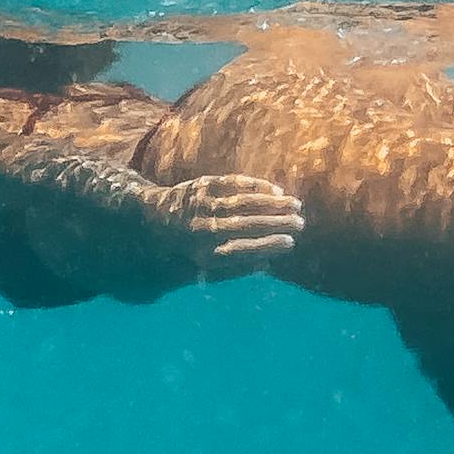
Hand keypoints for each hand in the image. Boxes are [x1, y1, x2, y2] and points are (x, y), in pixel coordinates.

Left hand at [149, 175, 303, 278]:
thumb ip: (234, 269)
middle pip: (245, 225)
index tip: (289, 243)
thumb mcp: (203, 266)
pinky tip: (276, 191)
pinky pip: (234, 184)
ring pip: (243, 202)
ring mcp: (203, 204)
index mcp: (204, 253)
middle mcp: (203, 228)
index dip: (266, 246)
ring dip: (272, 204)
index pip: (241, 250)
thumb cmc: (188, 248)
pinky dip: (257, 186)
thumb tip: (267, 265)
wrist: (153, 218)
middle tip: (300, 223)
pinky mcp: (204, 185)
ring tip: (296, 206)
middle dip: (276, 223)